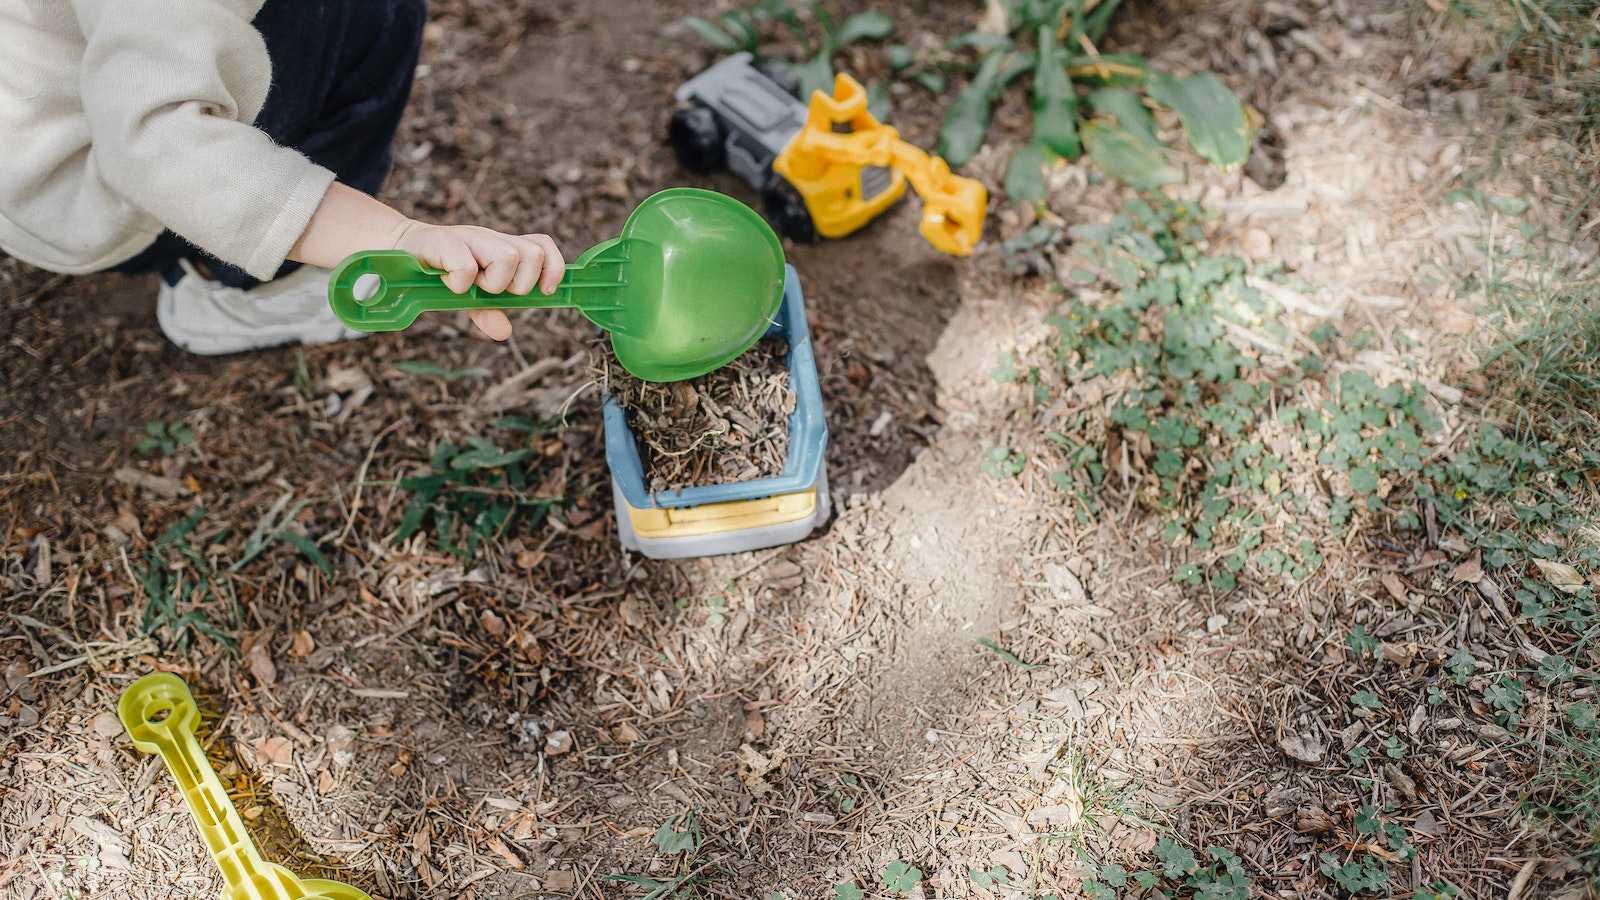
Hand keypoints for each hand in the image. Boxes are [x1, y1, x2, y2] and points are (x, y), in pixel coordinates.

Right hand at [392, 222, 565, 340]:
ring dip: (493, 282)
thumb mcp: (469, 296)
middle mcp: (492, 238)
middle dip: (519, 284)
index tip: (544, 291)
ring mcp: (470, 236)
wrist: (402, 250)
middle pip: (533, 254)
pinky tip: (451, 284)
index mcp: (503, 247)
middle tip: (492, 290)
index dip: (553, 267)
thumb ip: (489, 311)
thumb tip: (505, 332)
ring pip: (508, 257)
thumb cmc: (441, 272)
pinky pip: (467, 265)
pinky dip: (462, 282)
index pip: (542, 245)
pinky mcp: (443, 240)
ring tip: (472, 286)